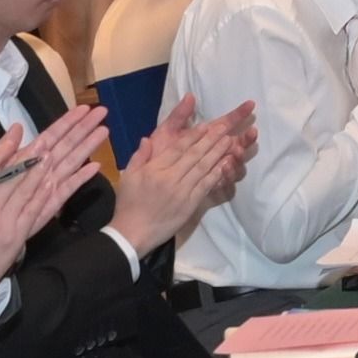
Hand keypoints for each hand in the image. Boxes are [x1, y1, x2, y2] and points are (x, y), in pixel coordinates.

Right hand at [0, 115, 97, 301]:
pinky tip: (84, 170)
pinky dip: (67, 187)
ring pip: (37, 185)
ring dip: (62, 158)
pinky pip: (46, 207)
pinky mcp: (21, 234)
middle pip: (20, 172)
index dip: (3, 149)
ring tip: (81, 137)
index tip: (18, 129)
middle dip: (46, 144)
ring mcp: (7, 223)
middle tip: (68, 122)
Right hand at [112, 103, 254, 253]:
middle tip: (224, 127)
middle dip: (210, 139)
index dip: (193, 135)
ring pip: (203, 168)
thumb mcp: (128, 177)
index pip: (178, 148)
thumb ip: (139, 156)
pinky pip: (205, 186)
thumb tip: (147, 138)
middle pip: (194, 155)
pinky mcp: (190, 205)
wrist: (133, 233)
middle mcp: (170, 178)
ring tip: (228, 140)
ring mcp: (182, 192)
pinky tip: (224, 164)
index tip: (205, 125)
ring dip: (217, 153)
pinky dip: (216, 174)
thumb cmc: (128, 204)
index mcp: (155, 170)